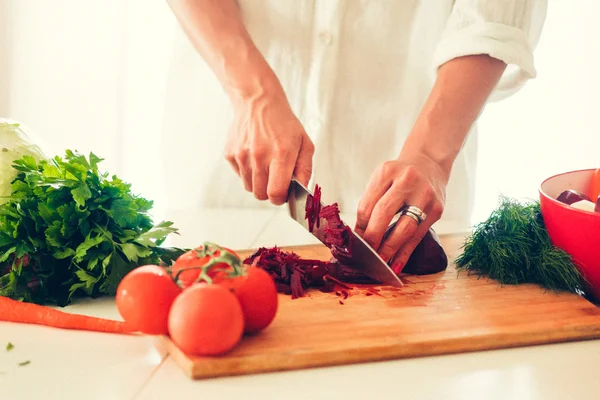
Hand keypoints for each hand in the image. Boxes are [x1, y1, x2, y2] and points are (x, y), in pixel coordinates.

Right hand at [225, 92, 314, 204]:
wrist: (258, 101)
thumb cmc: (283, 123)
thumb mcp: (304, 142)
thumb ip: (305, 168)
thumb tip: (301, 189)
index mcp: (281, 154)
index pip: (275, 192)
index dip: (280, 198)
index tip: (283, 194)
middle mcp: (259, 156)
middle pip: (261, 194)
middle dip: (270, 192)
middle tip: (276, 180)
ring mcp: (242, 155)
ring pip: (249, 187)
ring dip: (258, 182)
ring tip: (265, 165)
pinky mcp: (230, 154)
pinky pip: (240, 175)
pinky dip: (248, 172)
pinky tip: (254, 156)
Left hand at [354, 152, 446, 273]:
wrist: (429, 163)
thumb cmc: (399, 176)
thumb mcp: (382, 180)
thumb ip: (370, 203)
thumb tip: (359, 236)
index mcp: (386, 172)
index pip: (368, 204)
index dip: (360, 226)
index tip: (354, 242)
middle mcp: (407, 181)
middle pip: (384, 213)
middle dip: (372, 238)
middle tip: (365, 254)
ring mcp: (424, 195)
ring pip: (404, 228)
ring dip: (390, 248)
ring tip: (380, 262)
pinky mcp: (436, 209)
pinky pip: (418, 236)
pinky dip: (405, 253)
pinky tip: (396, 265)